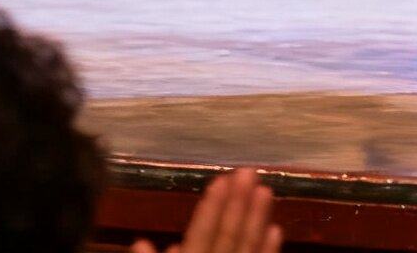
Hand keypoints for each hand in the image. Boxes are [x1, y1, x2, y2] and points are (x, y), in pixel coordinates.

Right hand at [133, 169, 279, 252]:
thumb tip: (140, 242)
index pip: (199, 236)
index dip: (210, 209)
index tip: (220, 179)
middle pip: (226, 237)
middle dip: (237, 205)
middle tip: (248, 171)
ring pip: (246, 249)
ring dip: (256, 221)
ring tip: (265, 190)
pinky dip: (268, 251)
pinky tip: (276, 229)